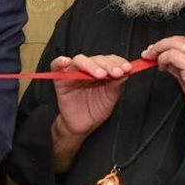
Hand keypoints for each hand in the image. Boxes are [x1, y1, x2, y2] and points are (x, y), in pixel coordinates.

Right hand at [49, 54, 130, 172]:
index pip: (108, 60)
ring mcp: (73, 74)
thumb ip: (116, 84)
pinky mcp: (60, 80)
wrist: (82, 126)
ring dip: (91, 65)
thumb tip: (126, 72)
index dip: (118, 62)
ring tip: (101, 74)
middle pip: (95, 58)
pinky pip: (56, 66)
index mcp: (100, 71)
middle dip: (108, 64)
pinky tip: (66, 62)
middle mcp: (87, 70)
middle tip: (117, 72)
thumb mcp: (110, 97)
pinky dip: (60, 62)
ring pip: (79, 60)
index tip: (127, 68)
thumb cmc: (95, 111)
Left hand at [142, 36, 184, 121]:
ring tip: (152, 60)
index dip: (165, 43)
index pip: (182, 40)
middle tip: (148, 53)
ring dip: (158, 51)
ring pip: (173, 44)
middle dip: (159, 45)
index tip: (154, 49)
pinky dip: (163, 59)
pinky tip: (162, 67)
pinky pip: (172, 55)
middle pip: (176, 39)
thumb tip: (164, 58)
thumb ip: (178, 64)